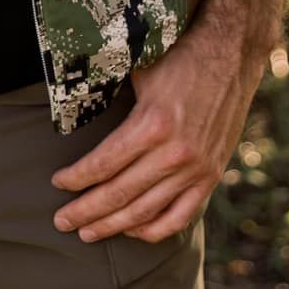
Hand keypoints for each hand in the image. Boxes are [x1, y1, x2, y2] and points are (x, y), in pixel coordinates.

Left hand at [50, 23, 263, 244]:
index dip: (76, 178)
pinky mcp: (211, 177)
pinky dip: (154, 230)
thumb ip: (111, 94)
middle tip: (61, 222)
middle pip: (119, 195)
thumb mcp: (138, 69)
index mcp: (152, 124)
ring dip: (113, 226)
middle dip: (85, 212)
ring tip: (88, 234)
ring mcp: (195, 169)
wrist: (230, 54)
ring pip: (146, 212)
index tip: (57, 183)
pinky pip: (180, 217)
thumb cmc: (178, 56)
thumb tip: (73, 105)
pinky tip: (133, 231)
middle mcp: (174, 153)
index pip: (103, 164)